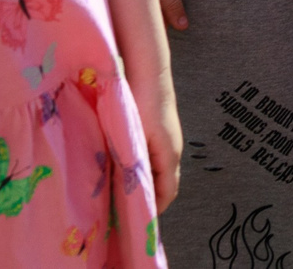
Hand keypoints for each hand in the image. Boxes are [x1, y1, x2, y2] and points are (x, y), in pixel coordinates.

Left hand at [133, 71, 183, 210]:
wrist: (149, 71)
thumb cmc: (144, 103)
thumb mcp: (139, 139)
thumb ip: (138, 168)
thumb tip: (134, 193)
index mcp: (170, 155)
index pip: (168, 193)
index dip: (154, 210)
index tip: (134, 221)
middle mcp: (172, 150)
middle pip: (164, 184)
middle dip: (148, 199)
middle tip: (124, 209)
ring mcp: (167, 140)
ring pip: (157, 171)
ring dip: (143, 184)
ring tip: (120, 192)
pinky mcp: (159, 131)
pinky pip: (152, 159)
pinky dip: (141, 170)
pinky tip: (122, 167)